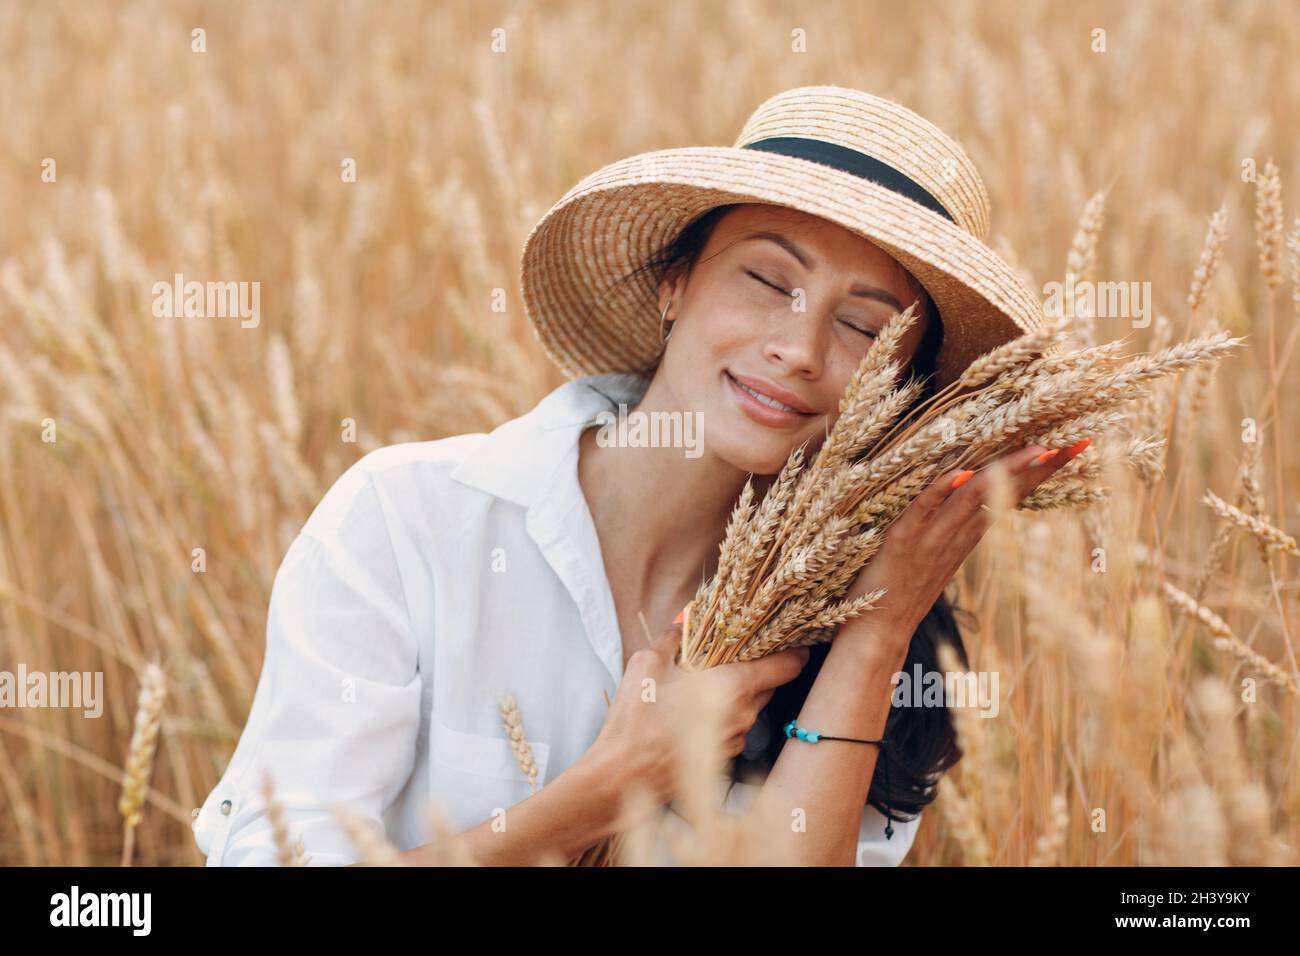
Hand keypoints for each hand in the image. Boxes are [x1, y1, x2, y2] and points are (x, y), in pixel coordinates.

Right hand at [590, 623, 809, 804]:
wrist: (623, 776)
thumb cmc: (635, 720)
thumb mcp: (647, 664)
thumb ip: (673, 638)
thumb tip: (685, 622)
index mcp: (732, 688)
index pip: (786, 665)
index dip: (795, 648)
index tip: (793, 635)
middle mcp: (744, 716)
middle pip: (771, 683)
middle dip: (759, 665)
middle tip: (737, 648)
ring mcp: (737, 740)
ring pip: (753, 706)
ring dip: (740, 690)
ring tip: (710, 677)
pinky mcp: (726, 757)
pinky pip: (737, 725)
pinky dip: (727, 712)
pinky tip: (699, 707)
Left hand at [841, 441, 1089, 645]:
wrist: (879, 631)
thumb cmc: (904, 589)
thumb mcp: (940, 555)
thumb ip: (956, 525)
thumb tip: (967, 488)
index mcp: (968, 535)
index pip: (1012, 494)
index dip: (1042, 471)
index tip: (1074, 446)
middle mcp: (958, 534)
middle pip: (1004, 493)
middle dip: (1039, 467)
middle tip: (1075, 442)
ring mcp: (932, 538)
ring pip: (973, 498)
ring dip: (1004, 472)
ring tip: (1036, 449)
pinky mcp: (902, 541)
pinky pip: (924, 511)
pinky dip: (940, 491)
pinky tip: (961, 474)